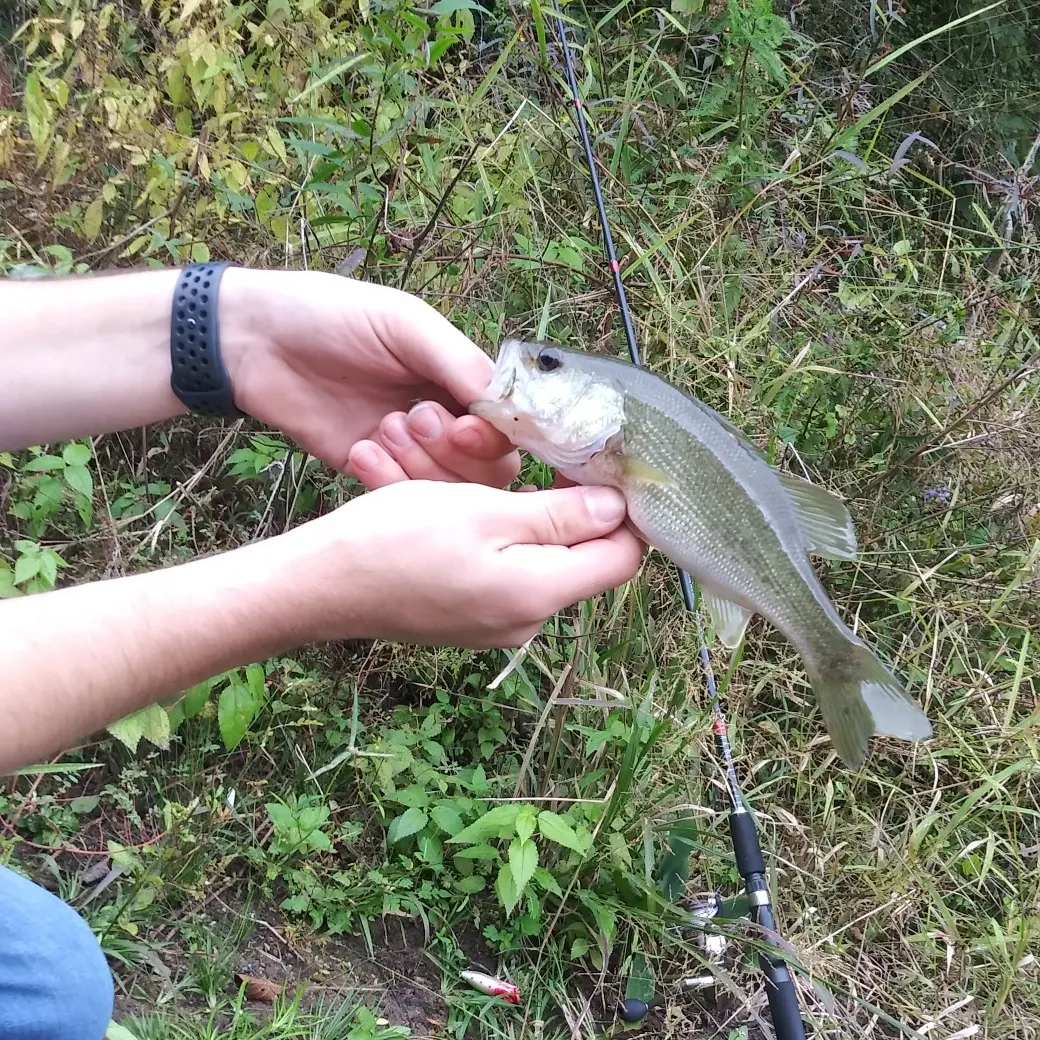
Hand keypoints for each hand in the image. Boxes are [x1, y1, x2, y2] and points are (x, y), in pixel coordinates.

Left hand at [224, 269, 519, 486]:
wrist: (253, 342)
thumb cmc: (329, 316)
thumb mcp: (403, 324)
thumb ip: (458, 362)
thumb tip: (503, 403)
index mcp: (459, 377)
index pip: (508, 423)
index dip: (494, 435)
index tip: (463, 427)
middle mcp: (444, 416)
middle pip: (490, 466)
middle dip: (456, 453)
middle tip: (411, 419)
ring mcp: (409, 450)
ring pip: (450, 490)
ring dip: (421, 466)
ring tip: (381, 428)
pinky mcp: (371, 471)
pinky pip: (403, 498)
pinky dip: (388, 482)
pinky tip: (359, 451)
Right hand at [281, 479, 645, 648]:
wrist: (318, 587)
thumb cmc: (392, 541)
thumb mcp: (482, 511)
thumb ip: (558, 514)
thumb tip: (617, 507)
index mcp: (539, 593)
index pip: (622, 556)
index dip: (624, 509)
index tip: (603, 465)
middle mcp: (527, 620)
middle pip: (578, 555)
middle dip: (562, 502)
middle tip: (530, 457)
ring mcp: (497, 624)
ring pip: (535, 556)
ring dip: (519, 512)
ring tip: (476, 474)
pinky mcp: (470, 618)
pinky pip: (502, 569)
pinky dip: (491, 533)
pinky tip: (455, 504)